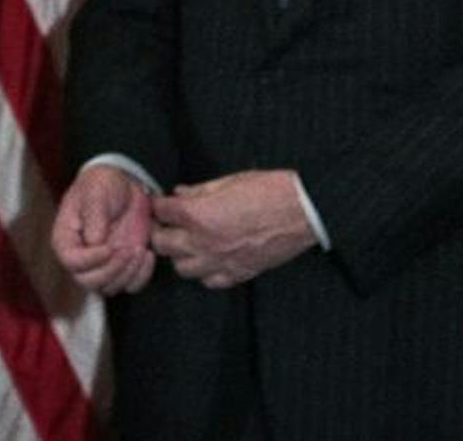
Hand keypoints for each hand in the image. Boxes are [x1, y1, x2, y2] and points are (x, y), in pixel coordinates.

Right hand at [51, 164, 154, 294]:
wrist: (124, 184)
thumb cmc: (103, 184)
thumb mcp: (96, 192)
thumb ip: (94, 215)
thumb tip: (94, 242)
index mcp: (67, 238)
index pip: (71, 261)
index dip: (91, 260)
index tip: (110, 246)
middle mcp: (82, 256)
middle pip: (88, 281)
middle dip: (111, 270)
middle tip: (127, 250)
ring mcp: (103, 264)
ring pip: (110, 287)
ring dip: (127, 273)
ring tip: (139, 249)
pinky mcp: (123, 266)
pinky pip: (130, 285)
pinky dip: (141, 276)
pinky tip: (147, 254)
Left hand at [150, 169, 315, 288]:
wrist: (303, 211)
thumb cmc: (269, 190)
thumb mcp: (228, 181)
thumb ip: (198, 190)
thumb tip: (179, 193)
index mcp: (198, 214)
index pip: (160, 211)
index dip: (158, 205)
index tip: (161, 203)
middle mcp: (204, 241)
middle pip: (161, 244)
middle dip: (161, 231)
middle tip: (168, 223)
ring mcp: (220, 261)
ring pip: (181, 268)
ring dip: (181, 254)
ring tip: (188, 242)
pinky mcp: (239, 273)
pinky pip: (209, 282)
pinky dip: (206, 272)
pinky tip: (210, 258)